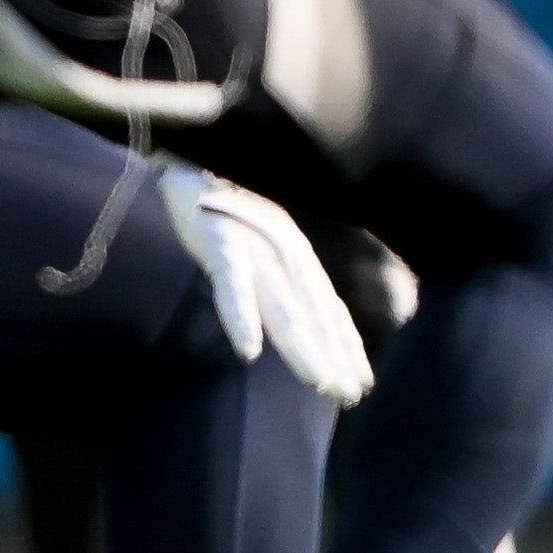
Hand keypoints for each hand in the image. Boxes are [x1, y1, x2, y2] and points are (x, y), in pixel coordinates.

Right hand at [156, 165, 374, 405]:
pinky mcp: (220, 244)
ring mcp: (255, 251)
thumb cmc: (225, 205)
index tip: (361, 383)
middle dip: (334, 358)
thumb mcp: (261, 242)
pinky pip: (232, 286)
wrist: (192, 157)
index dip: (344, 348)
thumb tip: (294, 318)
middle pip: (313, 318)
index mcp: (295, 259)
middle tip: (351, 395)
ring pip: (284, 308)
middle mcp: (284, 257)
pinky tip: (248, 348)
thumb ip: (276, 277)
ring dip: (302, 347)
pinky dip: (241, 317)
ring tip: (318, 382)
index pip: (326, 312)